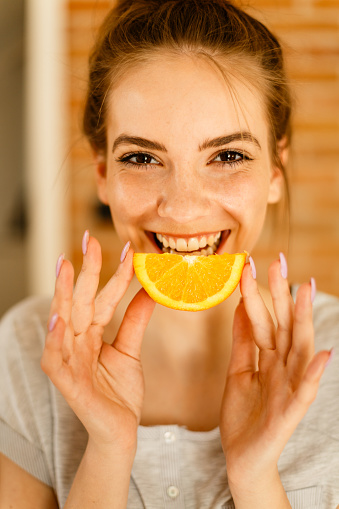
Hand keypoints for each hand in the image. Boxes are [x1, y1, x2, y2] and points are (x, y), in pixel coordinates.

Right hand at [41, 235, 154, 452]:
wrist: (121, 431)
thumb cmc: (119, 392)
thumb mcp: (130, 350)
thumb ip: (135, 320)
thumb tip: (150, 289)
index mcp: (92, 333)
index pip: (103, 298)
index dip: (114, 274)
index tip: (125, 249)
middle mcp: (77, 342)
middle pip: (80, 301)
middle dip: (85, 271)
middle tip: (89, 240)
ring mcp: (69, 360)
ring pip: (63, 322)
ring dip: (63, 295)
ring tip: (66, 267)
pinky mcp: (66, 382)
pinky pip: (55, 359)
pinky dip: (55, 340)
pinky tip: (58, 319)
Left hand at [220, 257, 330, 491]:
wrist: (243, 459)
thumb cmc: (244, 415)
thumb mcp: (238, 371)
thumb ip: (243, 341)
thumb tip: (241, 306)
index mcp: (269, 358)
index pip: (265, 319)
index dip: (258, 293)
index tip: (252, 265)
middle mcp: (282, 367)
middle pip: (284, 325)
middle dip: (282, 294)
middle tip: (280, 261)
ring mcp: (289, 387)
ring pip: (299, 347)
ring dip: (304, 319)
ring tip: (306, 290)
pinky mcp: (290, 412)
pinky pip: (306, 391)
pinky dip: (315, 372)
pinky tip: (325, 354)